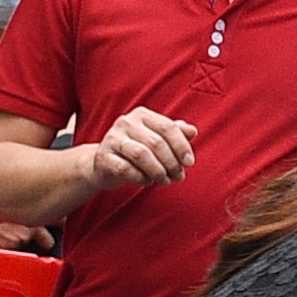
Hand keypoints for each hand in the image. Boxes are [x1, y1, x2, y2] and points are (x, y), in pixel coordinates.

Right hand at [77, 106, 196, 193]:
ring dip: (158, 171)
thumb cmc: (137, 149)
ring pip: (141, 155)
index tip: (190, 163)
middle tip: (179, 176)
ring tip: (165, 180)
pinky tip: (148, 181)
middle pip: (156, 143)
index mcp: (142, 115)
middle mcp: (126, 122)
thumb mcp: (157, 139)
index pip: (168, 127)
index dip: (182, 146)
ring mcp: (112, 139)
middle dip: (172, 163)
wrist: (105, 163)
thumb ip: (176, 133)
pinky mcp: (103, 157)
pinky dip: (141, 178)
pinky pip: (126, 169)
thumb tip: (193, 131)